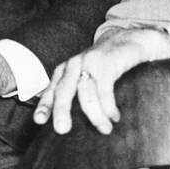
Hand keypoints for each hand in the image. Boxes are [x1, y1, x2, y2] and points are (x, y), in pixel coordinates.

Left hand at [33, 28, 167, 135]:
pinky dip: (108, 105)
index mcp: (66, 70)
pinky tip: (114, 116)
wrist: (131, 39)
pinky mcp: (107, 61)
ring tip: (105, 129)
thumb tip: (71, 123)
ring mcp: (90, 61)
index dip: (45, 105)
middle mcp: (74, 64)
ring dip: (95, 114)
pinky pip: (104, 88)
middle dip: (61, 110)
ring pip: (85, 92)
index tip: (39, 120)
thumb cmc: (108, 64)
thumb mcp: (89, 77)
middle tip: (62, 129)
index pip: (52, 89)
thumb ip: (79, 95)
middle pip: (63, 90)